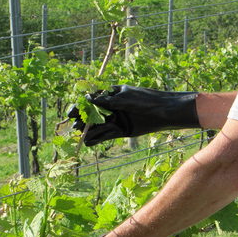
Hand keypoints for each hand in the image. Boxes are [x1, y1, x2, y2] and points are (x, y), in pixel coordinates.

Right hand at [68, 85, 199, 145]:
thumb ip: (107, 101)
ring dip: (89, 130)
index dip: (81, 106)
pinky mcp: (122, 130)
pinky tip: (89, 142)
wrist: (165, 112)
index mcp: (113, 94)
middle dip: (83, 119)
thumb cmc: (147, 100)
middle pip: (93, 114)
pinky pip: (107, 135)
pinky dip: (98, 138)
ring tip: (80, 134)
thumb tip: (89, 100)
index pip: (92, 100)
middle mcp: (113, 107)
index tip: (72, 112)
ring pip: (99, 125)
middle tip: (75, 126)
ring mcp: (117, 119)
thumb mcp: (126, 98)